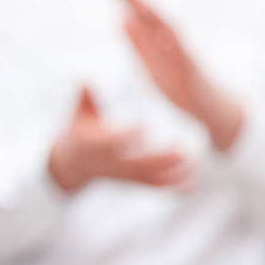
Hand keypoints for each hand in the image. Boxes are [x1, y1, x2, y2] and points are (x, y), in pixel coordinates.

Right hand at [47, 86, 192, 193]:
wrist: (72, 164)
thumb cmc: (79, 131)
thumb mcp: (78, 113)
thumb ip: (85, 98)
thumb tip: (84, 78)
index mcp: (92, 145)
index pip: (109, 142)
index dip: (124, 136)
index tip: (143, 127)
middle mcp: (106, 162)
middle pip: (132, 164)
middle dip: (157, 160)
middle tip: (181, 151)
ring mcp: (120, 174)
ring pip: (145, 177)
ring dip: (169, 174)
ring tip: (192, 165)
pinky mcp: (131, 180)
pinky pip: (151, 186)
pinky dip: (171, 186)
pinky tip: (191, 185)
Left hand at [117, 0, 243, 150]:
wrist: (208, 105)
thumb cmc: (178, 82)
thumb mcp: (150, 61)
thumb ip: (137, 42)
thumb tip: (119, 19)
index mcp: (160, 39)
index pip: (140, 13)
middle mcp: (172, 41)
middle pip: (152, 15)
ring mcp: (183, 55)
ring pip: (169, 31)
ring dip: (152, 16)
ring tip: (133, 1)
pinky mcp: (192, 71)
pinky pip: (183, 57)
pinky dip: (174, 45)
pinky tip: (164, 35)